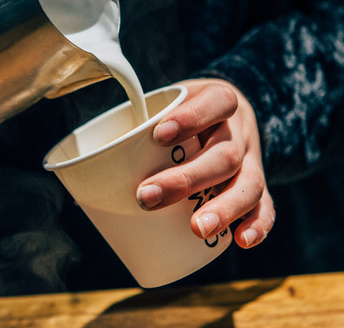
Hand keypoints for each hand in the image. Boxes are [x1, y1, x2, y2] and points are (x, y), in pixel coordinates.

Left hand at [135, 79, 275, 248]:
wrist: (230, 115)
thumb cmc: (183, 116)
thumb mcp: (166, 103)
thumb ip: (137, 127)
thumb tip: (78, 173)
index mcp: (219, 103)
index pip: (215, 103)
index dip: (191, 118)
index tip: (157, 135)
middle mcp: (239, 132)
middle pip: (224, 154)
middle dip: (187, 179)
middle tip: (146, 197)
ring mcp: (252, 161)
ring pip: (248, 183)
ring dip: (223, 208)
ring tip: (198, 229)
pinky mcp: (256, 186)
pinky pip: (266, 206)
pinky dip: (258, 224)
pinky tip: (242, 241)